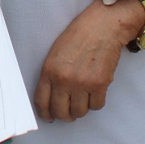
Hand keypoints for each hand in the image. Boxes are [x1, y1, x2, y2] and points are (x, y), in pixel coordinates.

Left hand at [33, 0, 140, 121]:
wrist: (102, 26)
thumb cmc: (79, 36)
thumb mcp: (55, 53)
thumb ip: (51, 75)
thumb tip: (52, 97)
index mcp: (49, 71)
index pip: (42, 101)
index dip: (45, 113)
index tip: (49, 117)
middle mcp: (64, 80)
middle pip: (61, 112)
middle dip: (64, 115)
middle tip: (68, 112)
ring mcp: (82, 83)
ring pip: (79, 112)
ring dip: (81, 109)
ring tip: (82, 99)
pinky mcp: (100, 84)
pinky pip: (97, 106)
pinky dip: (96, 103)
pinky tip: (94, 93)